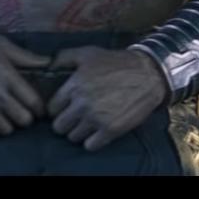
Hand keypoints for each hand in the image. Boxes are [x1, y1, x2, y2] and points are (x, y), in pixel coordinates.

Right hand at [0, 34, 51, 137]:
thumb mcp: (0, 45)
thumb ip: (25, 56)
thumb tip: (48, 61)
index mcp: (9, 77)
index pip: (34, 102)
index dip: (40, 109)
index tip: (39, 109)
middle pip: (23, 119)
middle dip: (26, 118)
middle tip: (23, 114)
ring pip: (6, 129)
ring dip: (9, 125)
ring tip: (7, 118)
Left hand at [47, 46, 168, 150]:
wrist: (150, 74)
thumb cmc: (118, 62)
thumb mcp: (89, 53)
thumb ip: (64, 57)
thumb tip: (48, 64)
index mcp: (74, 86)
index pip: (52, 109)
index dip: (59, 109)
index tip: (68, 107)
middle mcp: (82, 103)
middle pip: (59, 126)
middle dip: (67, 122)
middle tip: (78, 117)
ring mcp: (96, 118)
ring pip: (73, 137)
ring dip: (80, 132)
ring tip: (90, 123)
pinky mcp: (111, 129)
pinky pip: (90, 145)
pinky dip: (93, 141)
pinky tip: (99, 131)